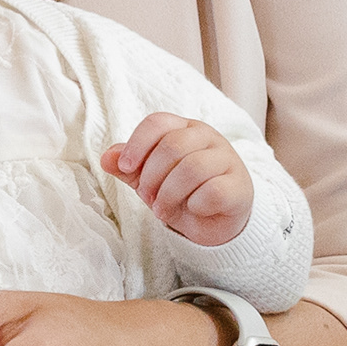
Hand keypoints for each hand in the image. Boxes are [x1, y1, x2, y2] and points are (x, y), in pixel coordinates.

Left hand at [107, 113, 251, 245]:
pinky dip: (196, 204)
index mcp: (184, 129)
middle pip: (172, 146)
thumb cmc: (181, 193)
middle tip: (147, 198)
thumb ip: (128, 167)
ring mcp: (227, 159)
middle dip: (152, 176)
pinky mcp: (239, 186)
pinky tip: (193, 210)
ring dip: (169, 194)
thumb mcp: (149, 179)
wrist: (214, 222)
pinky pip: (213, 191)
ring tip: (162, 210)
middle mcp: (208, 138)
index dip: (137, 144)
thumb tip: (107, 158)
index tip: (126, 168)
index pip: (158, 123)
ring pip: (192, 168)